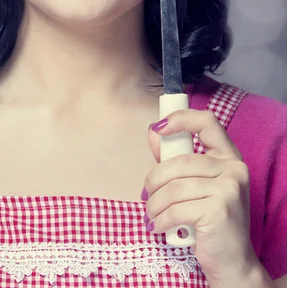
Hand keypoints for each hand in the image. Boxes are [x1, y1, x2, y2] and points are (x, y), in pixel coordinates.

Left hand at [143, 109, 258, 284]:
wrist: (232, 260)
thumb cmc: (210, 218)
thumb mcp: (195, 185)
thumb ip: (175, 159)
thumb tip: (153, 132)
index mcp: (229, 156)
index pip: (207, 122)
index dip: (181, 119)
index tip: (159, 128)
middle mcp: (234, 169)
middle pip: (180, 161)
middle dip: (154, 179)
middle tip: (145, 194)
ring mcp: (229, 189)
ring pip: (174, 187)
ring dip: (154, 203)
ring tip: (151, 214)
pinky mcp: (219, 211)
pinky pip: (177, 209)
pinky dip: (161, 219)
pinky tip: (158, 226)